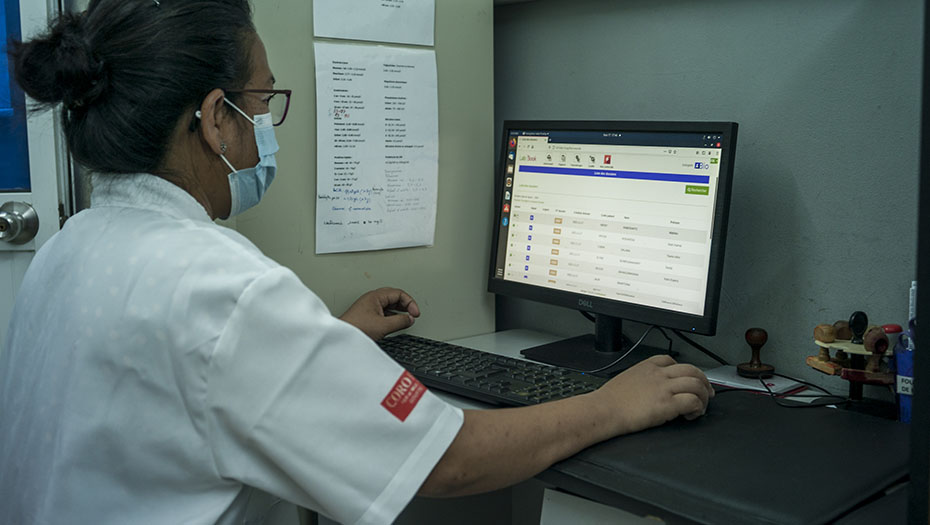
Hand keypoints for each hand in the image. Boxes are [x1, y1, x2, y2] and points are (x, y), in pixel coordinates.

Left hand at [339, 287, 420, 340]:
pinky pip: (383, 311)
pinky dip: (392, 316)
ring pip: (389, 305)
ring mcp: (368, 306)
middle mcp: (372, 299)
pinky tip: (394, 324)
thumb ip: (400, 321)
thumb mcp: (384, 325)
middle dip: (406, 305)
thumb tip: (410, 319)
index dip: (410, 302)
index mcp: (376, 296)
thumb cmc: (355, 328)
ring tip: (405, 319)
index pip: (399, 293)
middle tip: (412, 314)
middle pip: (394, 297)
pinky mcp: (366, 315)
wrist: (341, 336)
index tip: (415, 313)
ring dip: (399, 311)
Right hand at [590, 355, 713, 434]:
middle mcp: (659, 374)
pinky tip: (691, 415)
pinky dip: (698, 408)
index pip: (672, 360)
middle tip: (707, 393)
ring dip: (703, 396)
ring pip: (697, 384)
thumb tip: (649, 390)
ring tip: (700, 407)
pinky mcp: (668, 404)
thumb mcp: (626, 379)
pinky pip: (693, 401)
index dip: (685, 371)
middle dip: (703, 381)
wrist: (604, 410)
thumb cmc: (609, 400)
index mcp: (647, 366)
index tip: (688, 380)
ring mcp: (664, 388)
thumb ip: (642, 379)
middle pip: (692, 370)